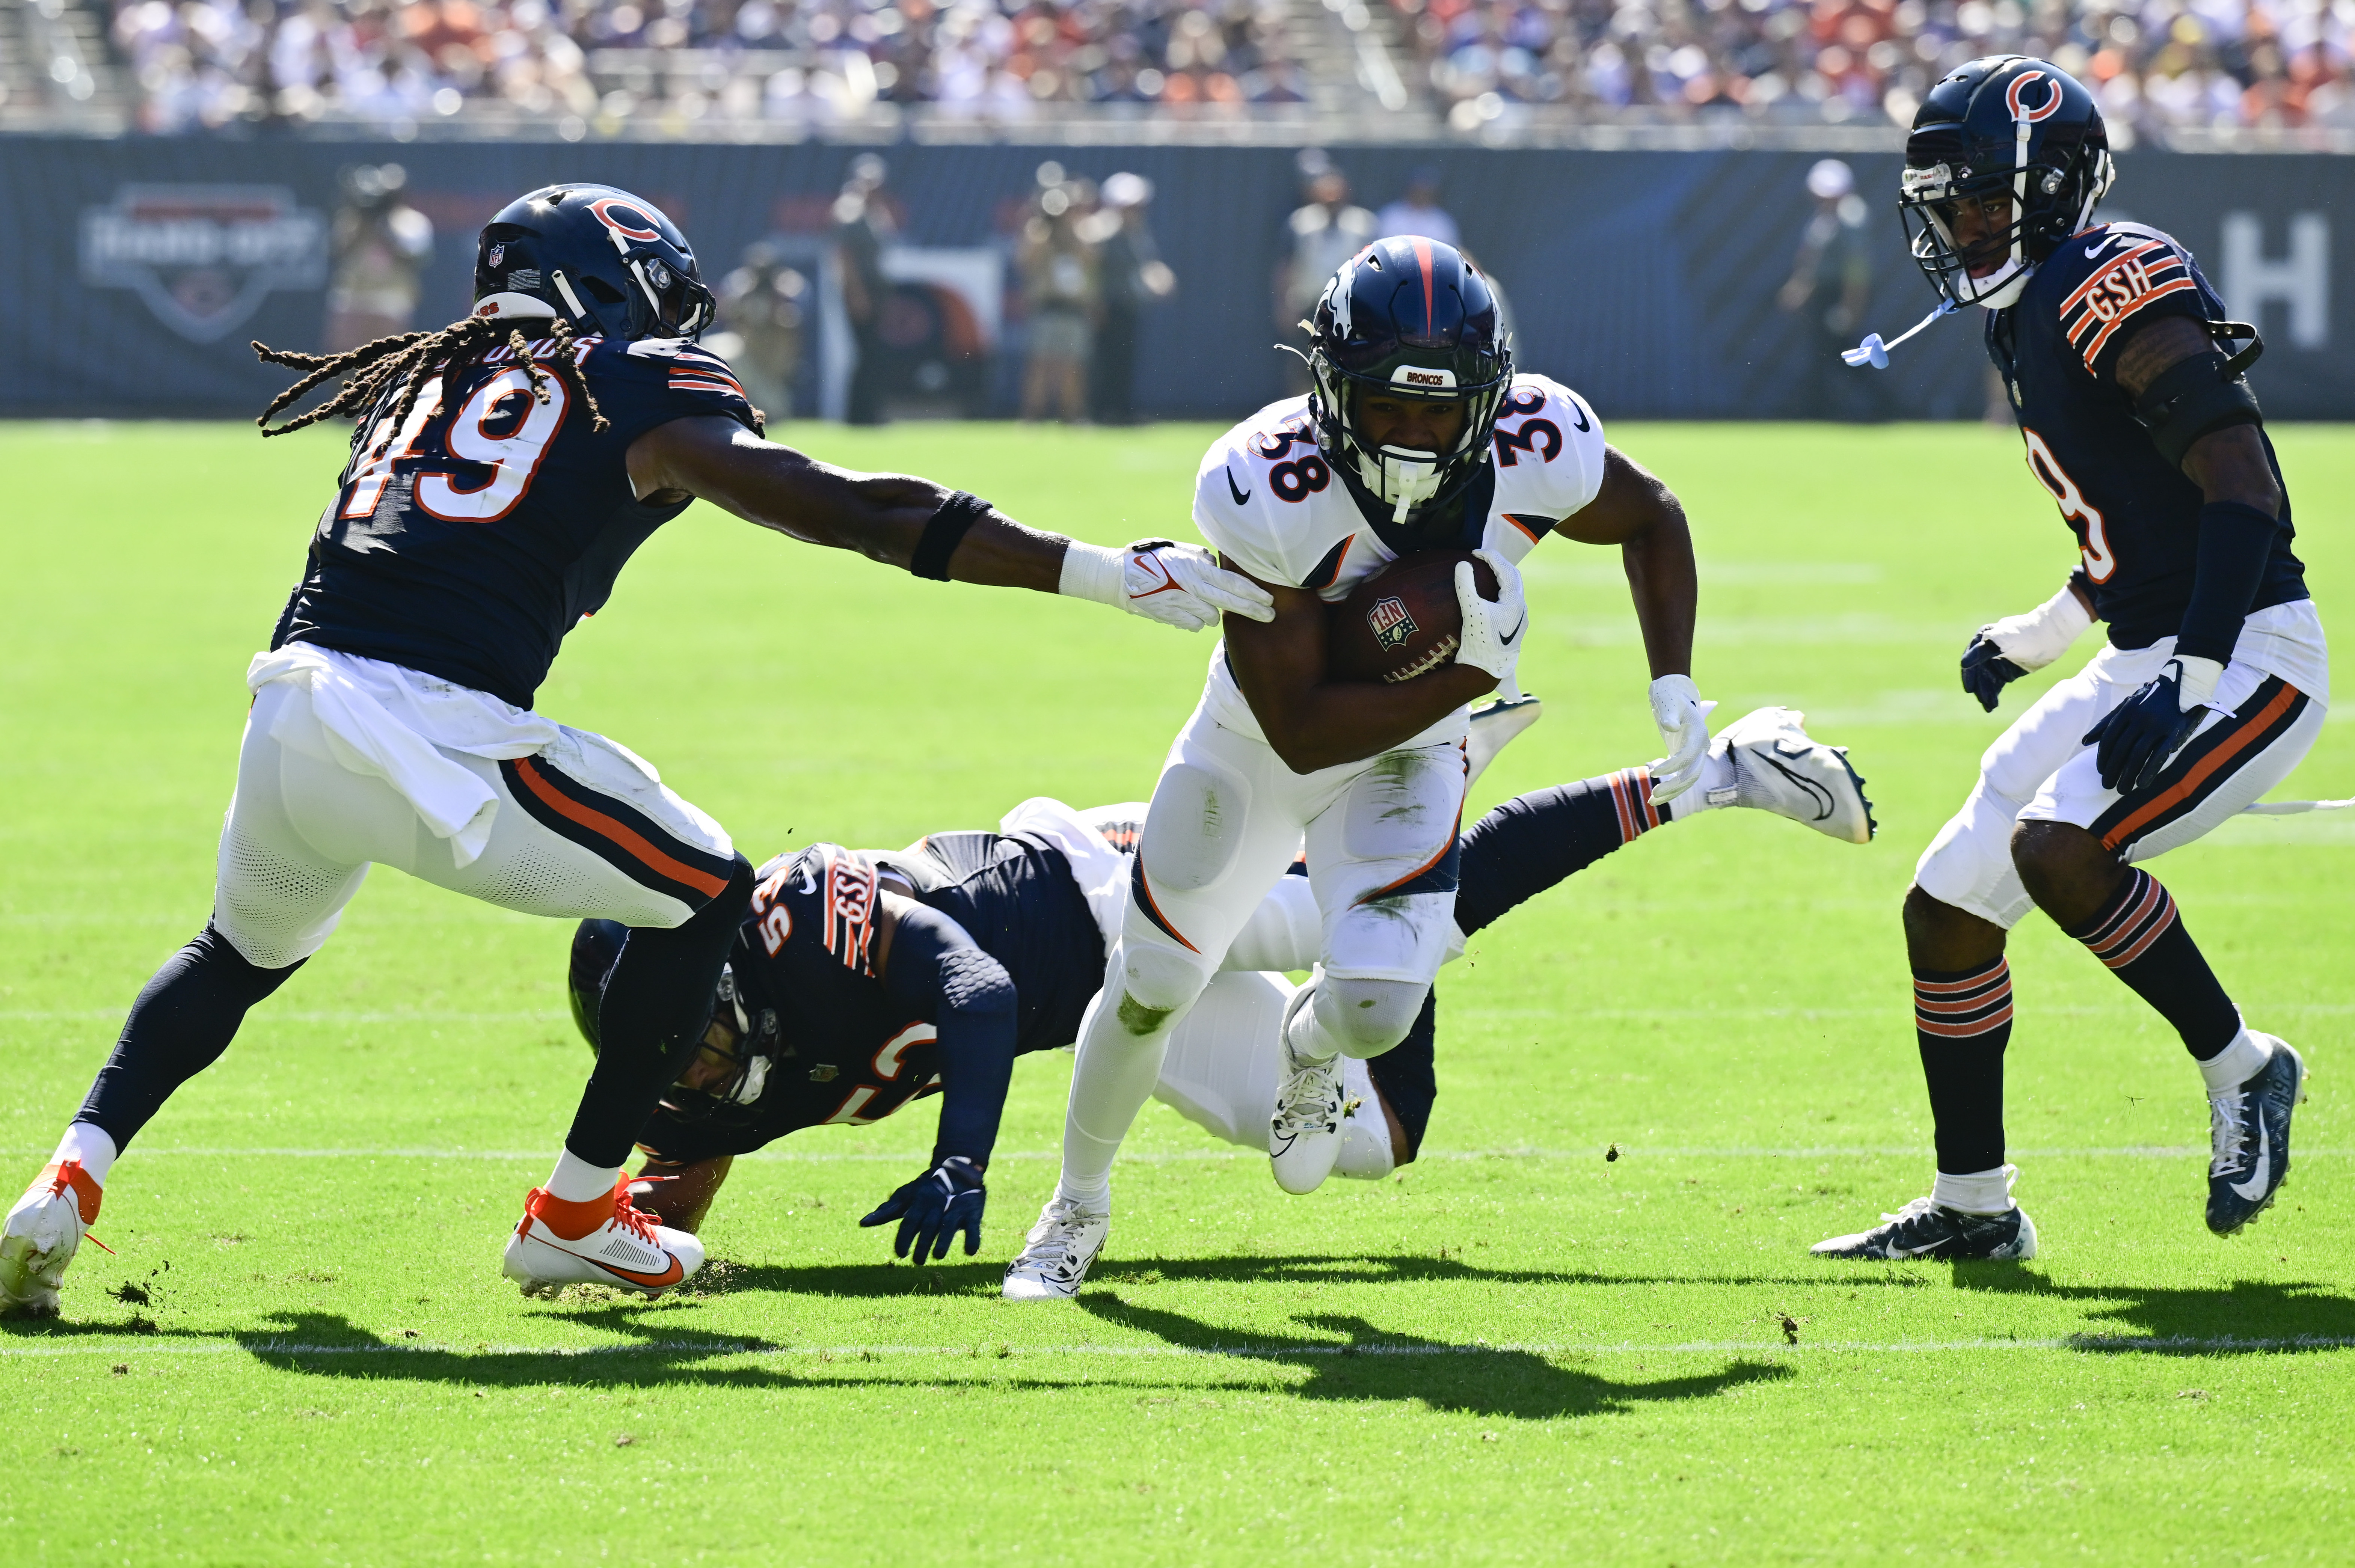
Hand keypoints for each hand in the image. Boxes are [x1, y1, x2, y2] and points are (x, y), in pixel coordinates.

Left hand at [859, 1155, 984, 1262]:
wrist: (958, 1169)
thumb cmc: (926, 1189)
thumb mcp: (906, 1196)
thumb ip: (887, 1211)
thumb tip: (862, 1223)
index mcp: (919, 1201)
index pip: (909, 1221)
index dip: (904, 1237)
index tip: (900, 1254)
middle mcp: (936, 1204)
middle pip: (928, 1226)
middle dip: (922, 1243)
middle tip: (917, 1261)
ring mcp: (955, 1208)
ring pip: (949, 1225)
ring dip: (944, 1240)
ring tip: (938, 1256)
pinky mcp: (972, 1211)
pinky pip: (973, 1226)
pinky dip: (972, 1238)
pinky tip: (969, 1252)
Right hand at [1060, 539, 1273, 630]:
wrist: (1117, 577)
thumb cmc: (1148, 557)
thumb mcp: (1176, 550)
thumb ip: (1200, 559)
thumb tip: (1216, 565)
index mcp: (1195, 570)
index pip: (1232, 584)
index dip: (1254, 593)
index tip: (1270, 600)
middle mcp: (1191, 590)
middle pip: (1230, 604)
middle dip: (1252, 611)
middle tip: (1270, 616)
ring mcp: (1181, 606)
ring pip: (1211, 618)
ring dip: (1212, 612)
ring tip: (1201, 601)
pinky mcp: (1170, 618)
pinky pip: (1193, 625)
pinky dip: (1194, 619)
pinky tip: (1185, 609)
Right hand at [1451, 549, 1525, 682]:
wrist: (1487, 671)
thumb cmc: (1480, 641)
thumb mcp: (1471, 611)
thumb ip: (1466, 586)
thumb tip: (1462, 563)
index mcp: (1515, 601)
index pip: (1505, 569)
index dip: (1491, 557)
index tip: (1475, 552)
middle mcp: (1521, 609)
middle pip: (1513, 578)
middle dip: (1498, 565)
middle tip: (1481, 559)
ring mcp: (1519, 620)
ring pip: (1513, 591)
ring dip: (1500, 579)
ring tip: (1484, 574)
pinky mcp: (1514, 629)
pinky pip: (1509, 602)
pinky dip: (1499, 592)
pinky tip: (1487, 597)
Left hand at [1647, 673, 1716, 802]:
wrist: (1675, 692)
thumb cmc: (1670, 696)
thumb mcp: (1667, 703)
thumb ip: (1668, 715)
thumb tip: (1669, 726)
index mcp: (1699, 733)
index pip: (1688, 756)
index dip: (1672, 767)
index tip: (1653, 772)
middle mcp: (1701, 746)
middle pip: (1692, 774)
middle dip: (1674, 787)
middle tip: (1652, 795)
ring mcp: (1695, 753)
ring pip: (1688, 779)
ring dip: (1672, 792)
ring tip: (1651, 802)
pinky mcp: (1685, 756)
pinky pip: (1681, 776)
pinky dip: (1670, 788)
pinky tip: (1654, 798)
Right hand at [1959, 632, 2027, 712]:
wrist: (2052, 635)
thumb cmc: (2027, 634)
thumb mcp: (2003, 643)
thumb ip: (1981, 652)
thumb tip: (1963, 663)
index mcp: (1983, 639)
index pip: (1970, 660)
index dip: (1969, 676)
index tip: (1970, 690)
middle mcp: (1987, 649)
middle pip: (1979, 673)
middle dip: (1981, 688)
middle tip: (1985, 702)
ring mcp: (1998, 660)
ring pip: (1988, 680)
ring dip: (1987, 693)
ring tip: (1990, 707)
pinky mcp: (2008, 669)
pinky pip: (1997, 684)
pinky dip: (1994, 693)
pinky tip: (1993, 704)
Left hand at [2082, 656, 2217, 793]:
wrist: (2186, 685)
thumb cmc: (2152, 699)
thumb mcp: (2128, 706)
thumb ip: (2107, 723)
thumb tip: (2085, 742)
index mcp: (2127, 710)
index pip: (2109, 739)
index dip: (2103, 757)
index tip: (2100, 771)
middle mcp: (2140, 717)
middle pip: (2121, 749)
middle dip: (2112, 770)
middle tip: (2106, 785)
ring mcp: (2158, 724)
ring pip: (2137, 755)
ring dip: (2127, 775)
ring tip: (2122, 789)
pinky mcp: (2175, 732)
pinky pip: (2159, 755)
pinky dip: (2149, 771)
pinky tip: (2141, 784)